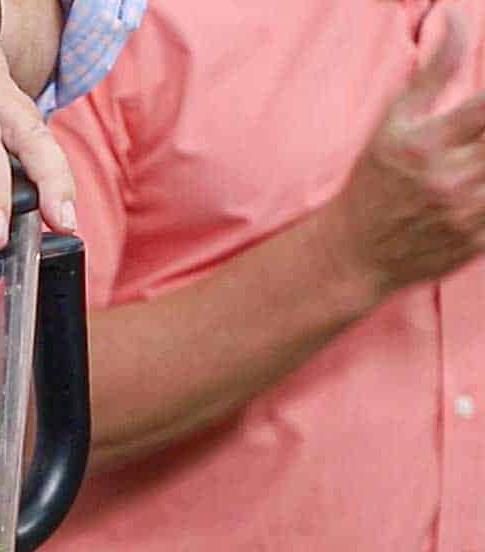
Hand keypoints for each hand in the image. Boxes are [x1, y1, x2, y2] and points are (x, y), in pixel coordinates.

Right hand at [328, 13, 484, 297]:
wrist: (351, 257)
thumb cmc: (372, 184)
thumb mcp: (393, 125)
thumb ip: (433, 72)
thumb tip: (457, 18)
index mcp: (429, 145)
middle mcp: (450, 181)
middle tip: (482, 138)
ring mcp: (465, 216)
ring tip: (478, 159)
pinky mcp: (475, 242)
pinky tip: (477, 188)